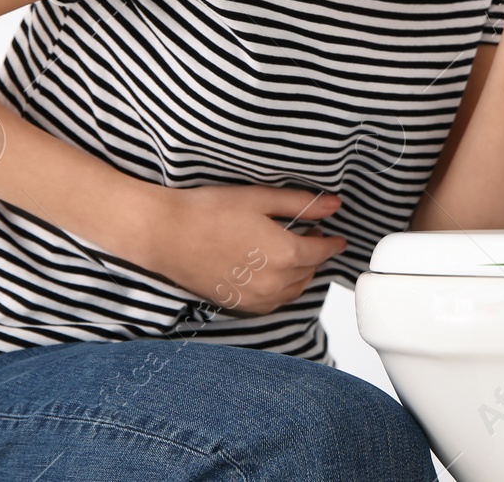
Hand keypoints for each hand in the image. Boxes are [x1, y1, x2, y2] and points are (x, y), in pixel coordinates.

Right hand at [137, 184, 346, 315]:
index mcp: (286, 254)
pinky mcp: (238, 304)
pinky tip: (272, 272)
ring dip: (300, 273)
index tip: (337, 237)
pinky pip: (273, 302)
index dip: (332, 242)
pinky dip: (281, 289)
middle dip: (315, 253)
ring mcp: (256, 298)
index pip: (322, 251)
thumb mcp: (260, 199)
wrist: (166, 235)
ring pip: (294, 289)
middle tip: (311, 234)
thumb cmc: (207, 213)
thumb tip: (333, 205)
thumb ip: (301, 203)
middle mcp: (275, 282)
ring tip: (293, 251)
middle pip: (310, 271)